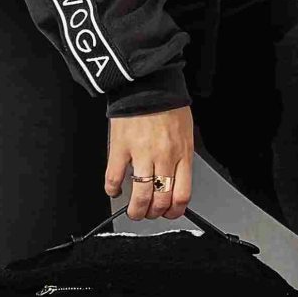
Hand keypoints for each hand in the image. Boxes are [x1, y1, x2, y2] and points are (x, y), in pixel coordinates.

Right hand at [104, 106, 195, 220]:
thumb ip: (181, 158)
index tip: (168, 213)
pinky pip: (114, 177)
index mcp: (182, 154)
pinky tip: (114, 190)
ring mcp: (141, 153)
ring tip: (132, 211)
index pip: (181, 195)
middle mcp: (163, 157)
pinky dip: (112, 189)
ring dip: (135, 209)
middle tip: (148, 213)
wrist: (148, 83)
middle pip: (161, 199)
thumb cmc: (168, 105)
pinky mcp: (120, 147)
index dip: (174, 211)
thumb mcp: (185, 133)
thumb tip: (175, 181)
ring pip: (140, 195)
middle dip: (153, 213)